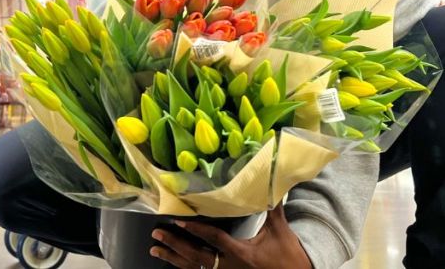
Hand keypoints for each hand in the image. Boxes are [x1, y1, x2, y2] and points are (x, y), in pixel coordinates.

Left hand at [150, 205, 311, 268]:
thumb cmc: (288, 255)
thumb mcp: (279, 230)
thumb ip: (272, 207)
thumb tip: (272, 183)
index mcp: (242, 254)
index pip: (214, 239)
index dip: (195, 229)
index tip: (178, 220)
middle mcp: (231, 267)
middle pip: (196, 257)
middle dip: (175, 244)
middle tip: (157, 234)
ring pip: (195, 268)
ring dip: (174, 258)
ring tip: (156, 248)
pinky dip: (185, 266)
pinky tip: (173, 261)